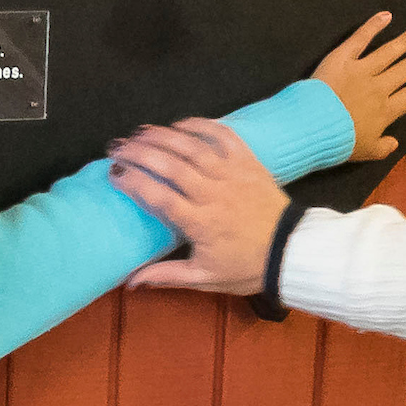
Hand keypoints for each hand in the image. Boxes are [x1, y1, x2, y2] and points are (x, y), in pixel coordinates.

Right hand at [105, 117, 291, 293]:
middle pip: (170, 165)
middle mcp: (213, 193)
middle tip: (117, 146)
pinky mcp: (248, 161)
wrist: (291, 251)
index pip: (160, 196)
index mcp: (200, 223)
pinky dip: (200, 125)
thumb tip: (129, 282)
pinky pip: (222, 136)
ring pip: (192, 147)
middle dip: (139, 152)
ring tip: (139, 132)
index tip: (114, 173)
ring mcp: (232, 174)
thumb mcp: (205, 278)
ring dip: (163, 136)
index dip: (134, 182)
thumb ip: (166, 276)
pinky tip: (179, 123)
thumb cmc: (246, 266)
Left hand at [310, 11, 405, 151]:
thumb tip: (394, 143)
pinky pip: (361, 38)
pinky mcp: (343, 58)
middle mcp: (379, 88)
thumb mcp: (366, 152)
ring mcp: (362, 70)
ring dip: (404, 42)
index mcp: (385, 112)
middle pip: (404, 71)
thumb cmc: (339, 142)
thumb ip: (383, 147)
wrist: (314, 127)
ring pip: (389, 53)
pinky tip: (386, 16)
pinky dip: (374, 26)